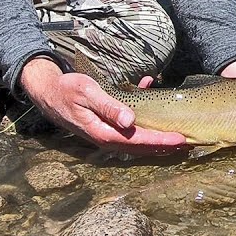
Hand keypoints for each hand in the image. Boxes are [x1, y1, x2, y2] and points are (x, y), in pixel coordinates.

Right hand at [20, 57, 189, 154]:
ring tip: (178, 137)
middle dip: (164, 146)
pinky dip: (143, 119)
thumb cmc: (67, 90)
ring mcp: (105, 134)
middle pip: (141, 146)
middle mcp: (105, 137)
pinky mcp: (105, 127)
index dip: (160, 141)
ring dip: (157, 138)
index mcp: (102, 132)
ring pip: (137, 140)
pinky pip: (128, 128)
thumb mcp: (88, 93)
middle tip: (188, 143)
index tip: (180, 140)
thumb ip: (108, 107)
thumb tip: (130, 121)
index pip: (138, 140)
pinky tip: (149, 95)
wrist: (48, 92)